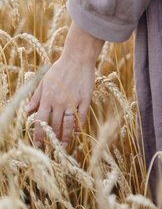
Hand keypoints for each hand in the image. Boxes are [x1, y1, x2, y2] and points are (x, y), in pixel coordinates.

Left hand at [27, 22, 103, 147]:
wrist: (77, 59)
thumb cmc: (59, 69)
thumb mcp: (43, 81)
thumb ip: (36, 97)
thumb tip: (28, 111)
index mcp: (47, 98)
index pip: (41, 121)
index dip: (39, 134)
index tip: (39, 144)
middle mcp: (59, 102)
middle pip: (55, 125)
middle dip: (53, 138)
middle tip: (53, 148)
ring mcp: (73, 102)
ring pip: (69, 124)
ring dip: (66, 137)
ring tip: (65, 145)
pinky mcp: (85, 100)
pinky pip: (81, 117)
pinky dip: (79, 126)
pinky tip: (77, 133)